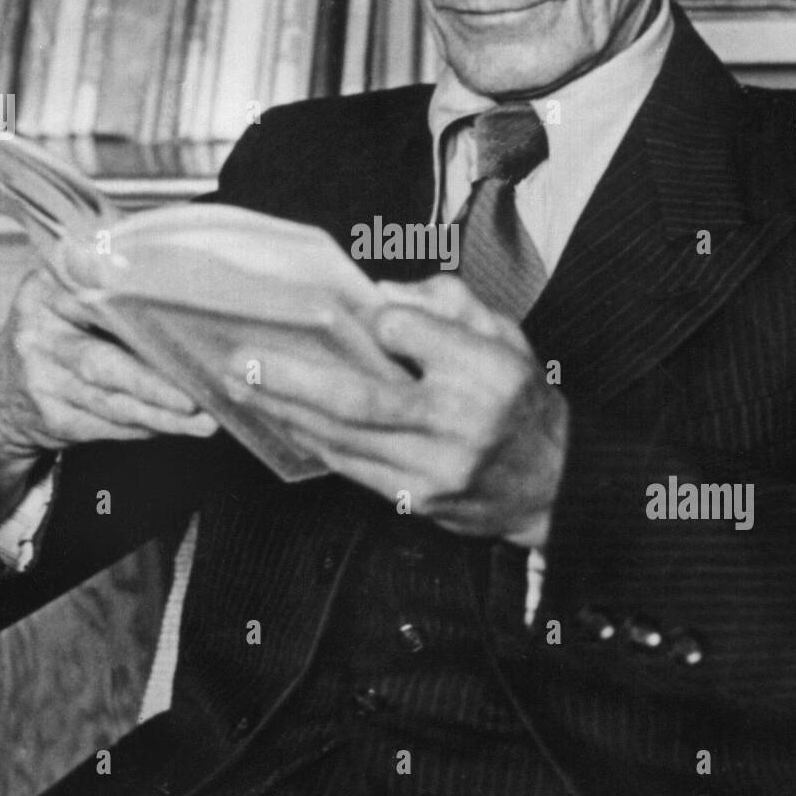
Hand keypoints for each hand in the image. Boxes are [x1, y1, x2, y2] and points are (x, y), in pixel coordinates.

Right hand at [0, 240, 216, 459]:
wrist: (2, 390)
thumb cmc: (57, 331)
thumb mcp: (67, 292)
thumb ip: (106, 283)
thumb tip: (163, 285)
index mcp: (46, 289)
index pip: (89, 294)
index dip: (123, 303)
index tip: (163, 310)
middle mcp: (38, 335)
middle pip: (100, 362)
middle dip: (152, 382)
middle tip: (194, 396)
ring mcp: (41, 381)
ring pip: (110, 402)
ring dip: (161, 414)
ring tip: (203, 420)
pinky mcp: (53, 419)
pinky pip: (109, 426)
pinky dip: (147, 426)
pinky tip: (178, 427)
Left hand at [225, 275, 568, 546]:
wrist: (553, 481)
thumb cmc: (520, 398)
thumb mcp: (505, 333)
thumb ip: (447, 302)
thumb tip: (381, 296)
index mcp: (484, 370)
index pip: (410, 333)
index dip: (379, 321)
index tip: (362, 313)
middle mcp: (458, 421)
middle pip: (359, 398)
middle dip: (290, 379)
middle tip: (242, 358)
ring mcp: (435, 468)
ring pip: (344, 439)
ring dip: (286, 411)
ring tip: (243, 386)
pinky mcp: (419, 499)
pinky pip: (352, 468)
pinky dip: (312, 441)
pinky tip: (282, 419)